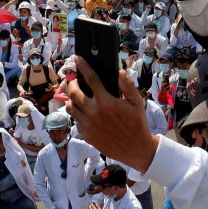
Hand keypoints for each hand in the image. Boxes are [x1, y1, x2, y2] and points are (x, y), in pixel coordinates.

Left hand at [67, 57, 157, 172]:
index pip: (90, 79)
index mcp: (106, 102)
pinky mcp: (86, 135)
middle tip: (74, 80)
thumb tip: (119, 71)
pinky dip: (77, 113)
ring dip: (70, 98)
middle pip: (72, 93)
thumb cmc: (137, 123)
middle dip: (71, 83)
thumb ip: (127, 85)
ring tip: (75, 95)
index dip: (83, 66)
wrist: (135, 149)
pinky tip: (84, 111)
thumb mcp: (137, 102)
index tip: (77, 58)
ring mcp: (88, 125)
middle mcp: (94, 112)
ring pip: (70, 107)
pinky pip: (75, 120)